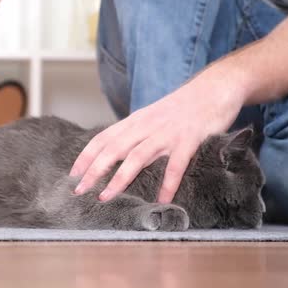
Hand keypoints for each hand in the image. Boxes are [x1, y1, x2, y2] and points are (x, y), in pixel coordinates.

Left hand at [70, 68, 245, 202]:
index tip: (73, 173)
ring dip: (119, 179)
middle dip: (93, 170)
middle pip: (113, 149)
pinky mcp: (189, 139)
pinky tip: (161, 200)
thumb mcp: (152, 116)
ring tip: (106, 197)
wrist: (214, 87)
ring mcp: (167, 133)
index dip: (86, 156)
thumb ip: (136, 132)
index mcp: (135, 121)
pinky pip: (176, 165)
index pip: (103, 138)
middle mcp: (146, 126)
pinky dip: (167, 183)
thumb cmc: (182, 106)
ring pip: (137, 158)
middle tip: (79, 190)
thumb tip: (117, 151)